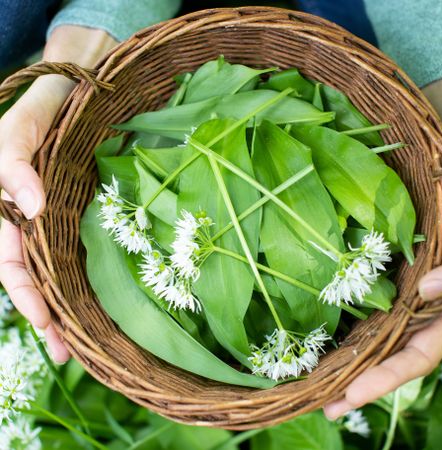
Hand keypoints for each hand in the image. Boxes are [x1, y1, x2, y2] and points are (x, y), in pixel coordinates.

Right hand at [0, 25, 116, 362]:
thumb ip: (13, 162)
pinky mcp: (81, 216)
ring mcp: (57, 221)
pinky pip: (78, 252)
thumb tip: (29, 205)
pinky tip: (98, 303)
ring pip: (55, 272)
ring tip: (82, 345)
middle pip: (32, 278)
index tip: (47, 322)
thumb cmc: (44, 109)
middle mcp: (29, 221)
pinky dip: (84, 281)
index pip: (9, 262)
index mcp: (6, 207)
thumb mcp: (20, 129)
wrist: (78, 95)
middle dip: (46, 316)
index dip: (25, 294)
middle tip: (68, 355)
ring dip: (66, 309)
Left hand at [324, 78, 441, 418]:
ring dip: (352, 361)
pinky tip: (331, 336)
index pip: (417, 358)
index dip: (383, 380)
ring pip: (383, 340)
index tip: (347, 397)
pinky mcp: (400, 287)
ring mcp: (412, 303)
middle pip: (393, 360)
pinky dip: (357, 329)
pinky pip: (378, 313)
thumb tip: (423, 292)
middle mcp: (427, 315)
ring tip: (316, 380)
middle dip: (359, 385)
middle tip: (320, 404)